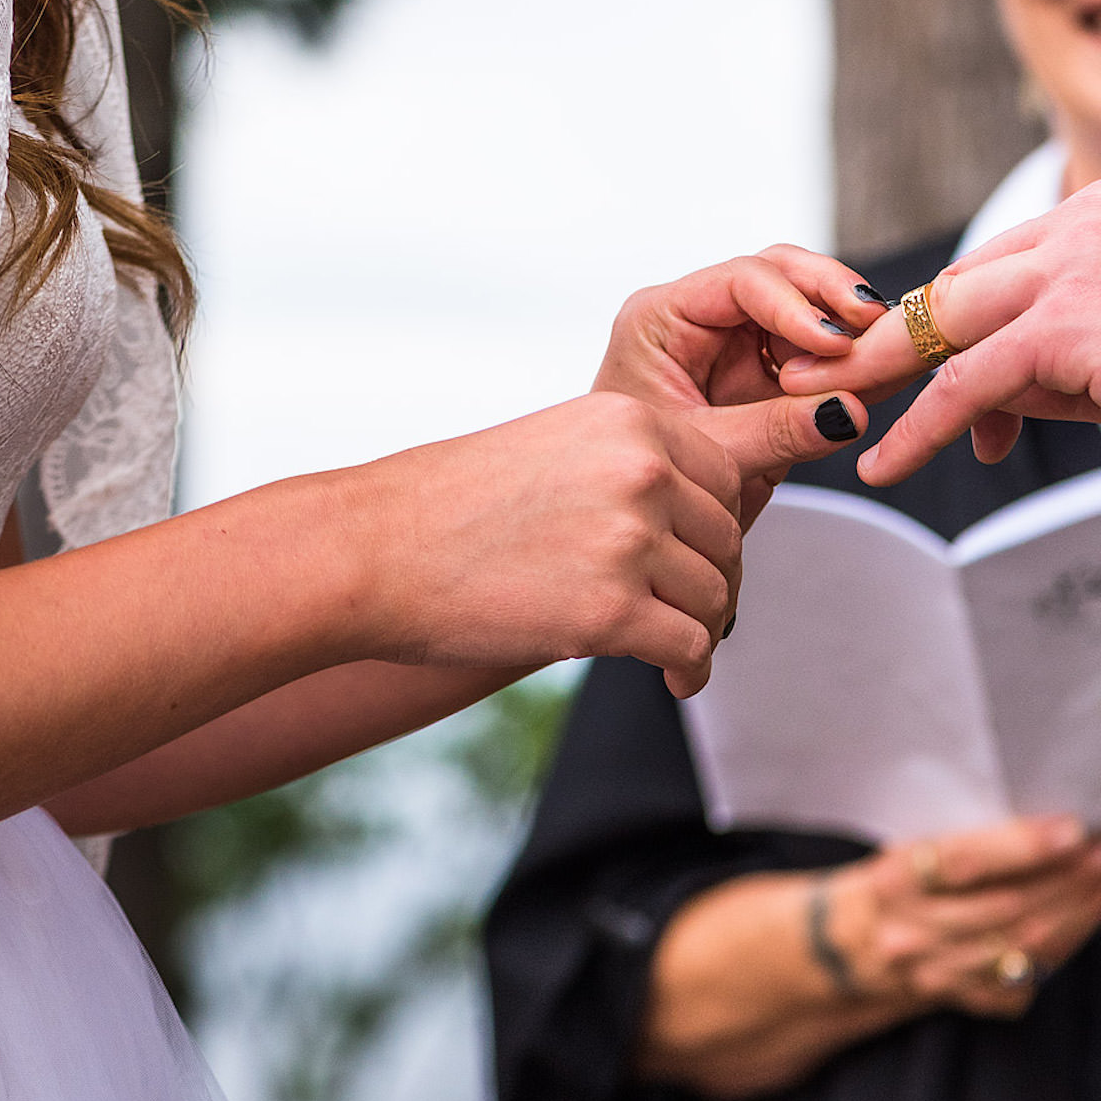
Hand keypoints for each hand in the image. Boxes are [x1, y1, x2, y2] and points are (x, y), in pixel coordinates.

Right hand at [343, 392, 748, 696]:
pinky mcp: (612, 610)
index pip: (727, 475)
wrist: (373, 552)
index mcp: (631, 420)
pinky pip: (690, 645)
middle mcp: (642, 469)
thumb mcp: (558, 446)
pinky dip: (690, 670)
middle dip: (716, 580)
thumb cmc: (454, 506)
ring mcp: (629, 539)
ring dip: (703, 628)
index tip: (704, 558)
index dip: (720, 526)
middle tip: (695, 611)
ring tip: (678, 650)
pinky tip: (675, 679)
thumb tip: (699, 515)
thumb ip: (632, 465)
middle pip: (727, 536)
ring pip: (714, 594)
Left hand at [598, 246, 884, 519]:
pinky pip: (821, 349)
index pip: (739, 281)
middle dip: (831, 296)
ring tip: (882, 357)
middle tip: (874, 324)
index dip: (794, 304)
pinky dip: (851, 360)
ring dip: (848, 328)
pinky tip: (878, 375)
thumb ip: (774, 432)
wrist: (648, 523)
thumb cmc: (648, 485)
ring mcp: (739, 338)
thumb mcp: (708, 458)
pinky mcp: (770, 367)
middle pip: (780, 275)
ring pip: (809, 305)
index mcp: (662, 319)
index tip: (834, 342)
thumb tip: (849, 410)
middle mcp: (702, 316)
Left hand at [781, 180, 1100, 485]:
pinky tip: (889, 461)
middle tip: (833, 378)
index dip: (956, 325)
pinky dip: (920, 425)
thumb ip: (1076, 353)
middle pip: (961, 286)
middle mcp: (1084, 223)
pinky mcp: (1065, 325)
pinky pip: (967, 380)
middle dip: (891, 340)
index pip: (1003, 266)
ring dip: (879, 373)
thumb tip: (1006, 402)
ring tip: (827, 411)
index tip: (921, 373)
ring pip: (947, 324)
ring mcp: (1072, 267)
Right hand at [825, 815, 1100, 1018]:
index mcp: (895, 880)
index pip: (966, 863)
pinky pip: (1021, 980)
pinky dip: (1061, 947)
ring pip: (1020, 948)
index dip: (1023, 847)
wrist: (846, 945)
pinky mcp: (956, 999)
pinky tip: (1086, 916)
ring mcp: (933, 974)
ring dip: (1076, 911)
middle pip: (1005, 909)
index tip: (1074, 828)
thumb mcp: (912, 847)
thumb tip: (1051, 821)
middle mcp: (911, 933)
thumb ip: (969, 839)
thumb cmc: (895, 879)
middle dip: (1068, 879)